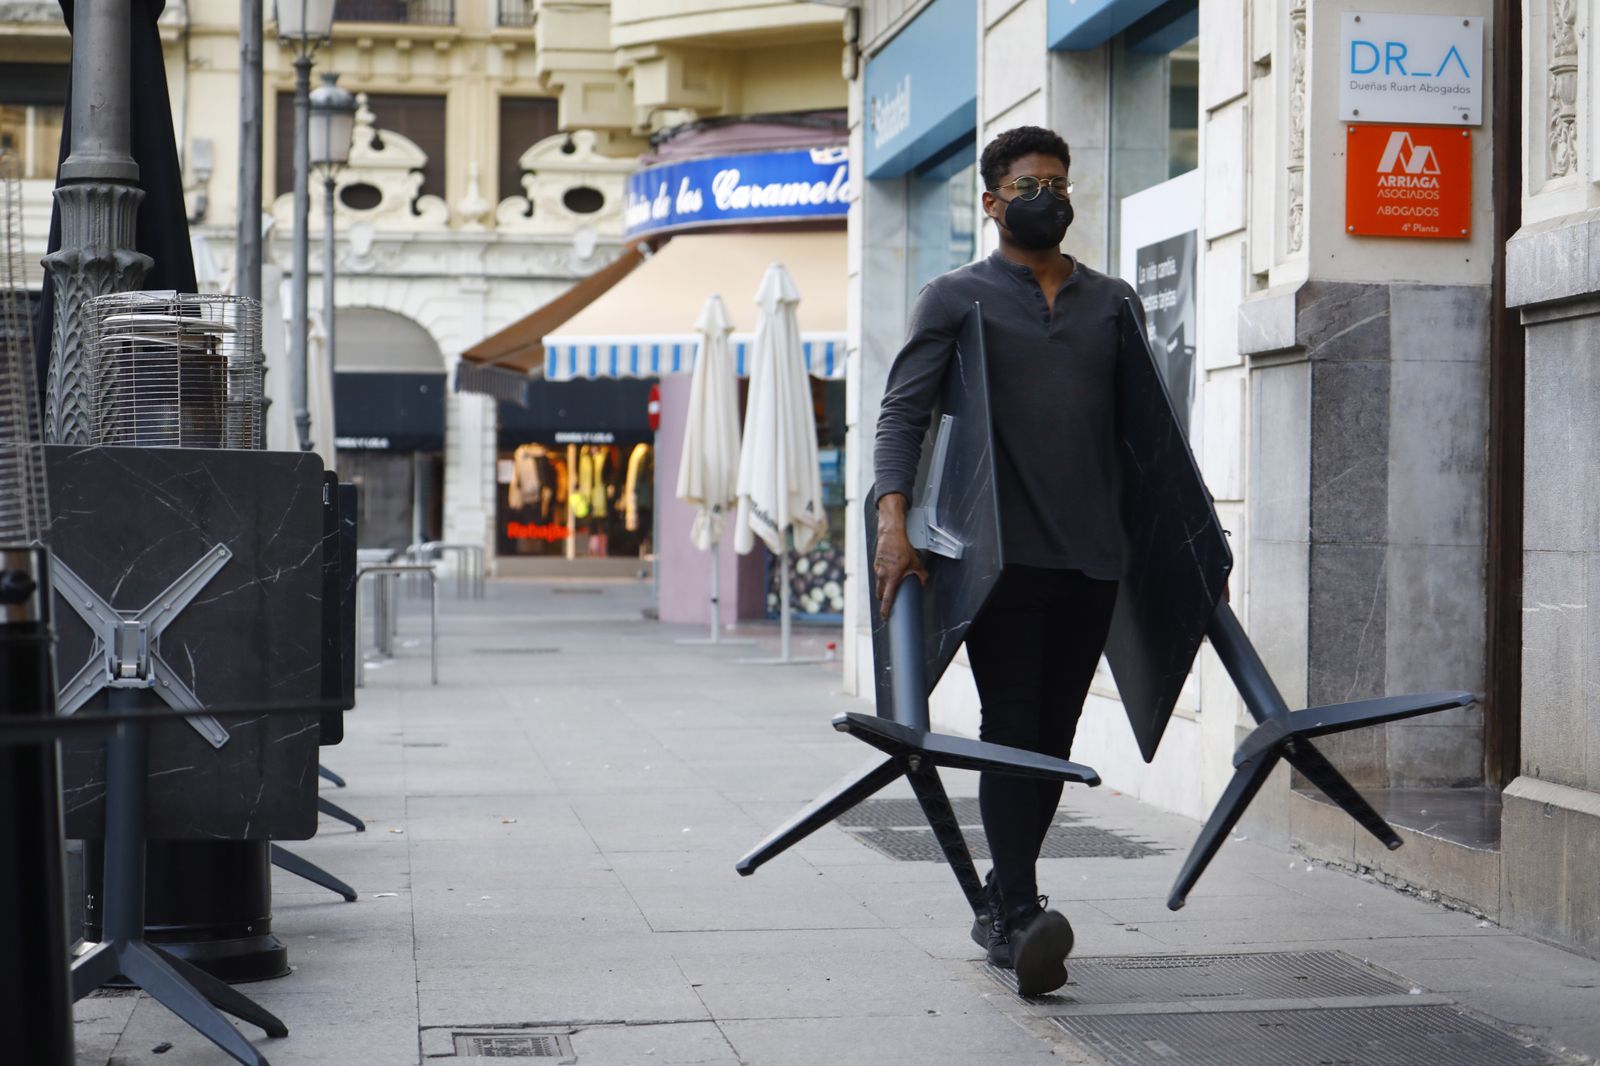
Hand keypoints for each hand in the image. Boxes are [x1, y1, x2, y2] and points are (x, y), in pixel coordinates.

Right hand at [874, 495, 927, 621]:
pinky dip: (882, 578)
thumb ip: (921, 575)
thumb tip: (923, 583)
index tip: (885, 617)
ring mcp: (877, 570)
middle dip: (884, 600)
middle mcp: (882, 575)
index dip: (885, 610)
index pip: (887, 599)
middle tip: (890, 603)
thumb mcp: (916, 562)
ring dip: (883, 589)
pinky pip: (877, 576)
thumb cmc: (902, 547)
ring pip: (878, 585)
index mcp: (892, 577)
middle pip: (880, 595)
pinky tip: (890, 573)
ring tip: (891, 586)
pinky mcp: (875, 565)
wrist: (891, 534)